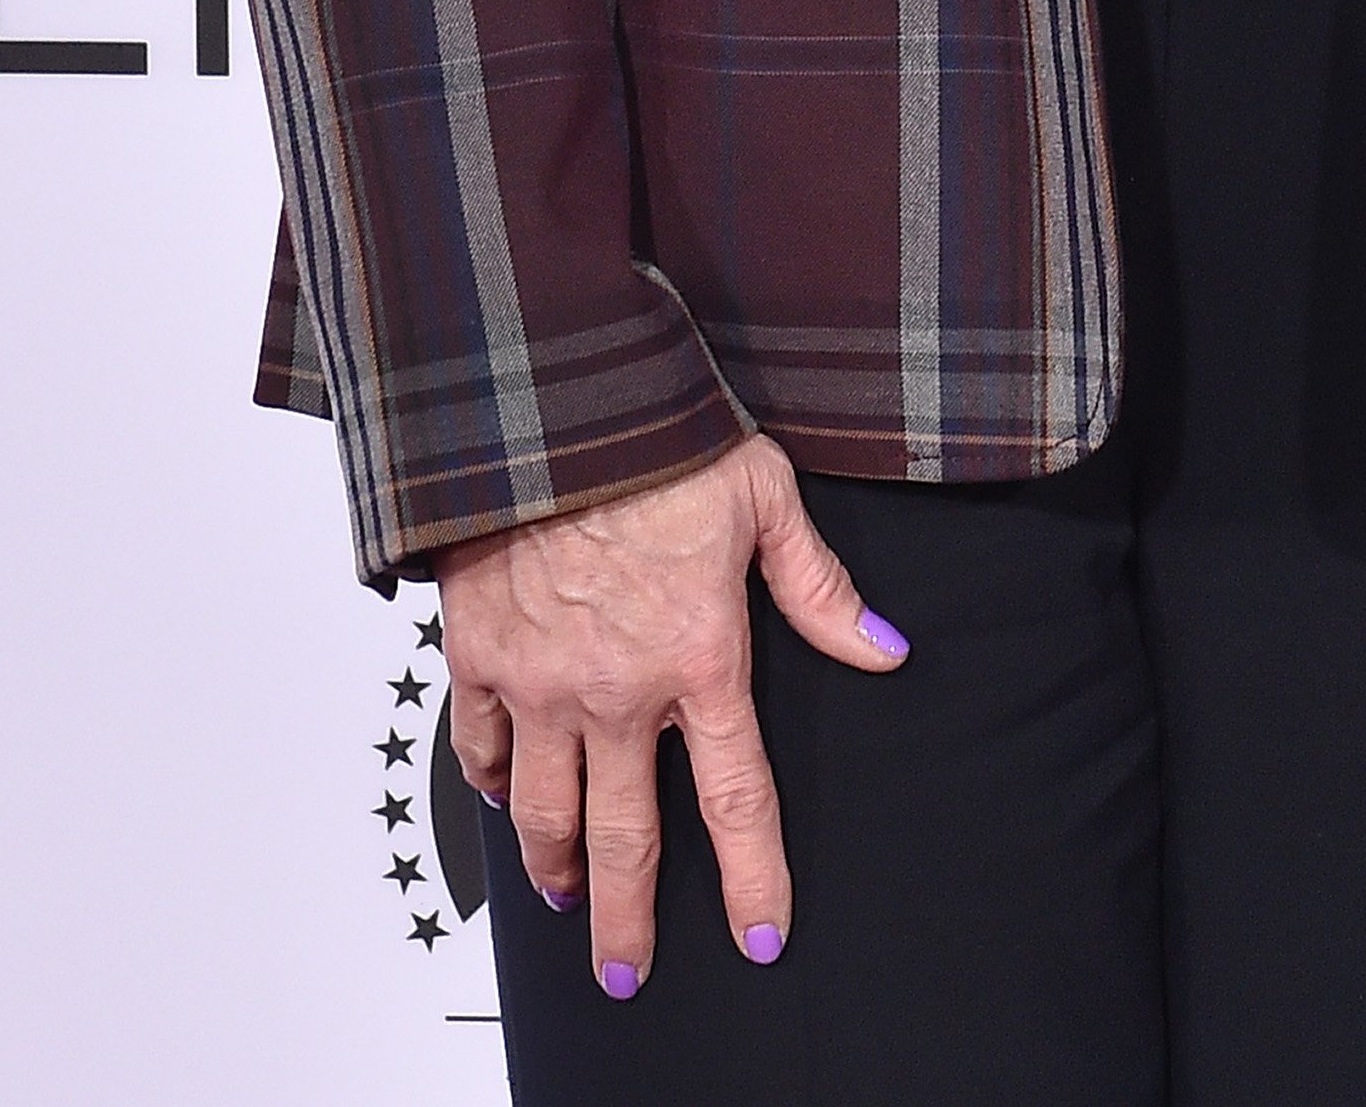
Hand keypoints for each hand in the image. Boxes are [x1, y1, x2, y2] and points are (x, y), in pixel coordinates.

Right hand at [439, 435, 906, 996]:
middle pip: (626, 840)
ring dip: (555, 866)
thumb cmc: (660, 431)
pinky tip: (503, 799)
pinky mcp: (481, 653)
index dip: (754, 878)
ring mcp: (543, 680)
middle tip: (625, 970)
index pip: (736, 800)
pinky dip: (492, 782)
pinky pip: (482, 745)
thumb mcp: (765, 496)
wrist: (551, 395)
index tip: (760, 936)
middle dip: (627, 919)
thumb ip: (820, 589)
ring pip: (545, 811)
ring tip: (563, 899)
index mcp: (700, 657)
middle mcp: (619, 690)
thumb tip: (884, 649)